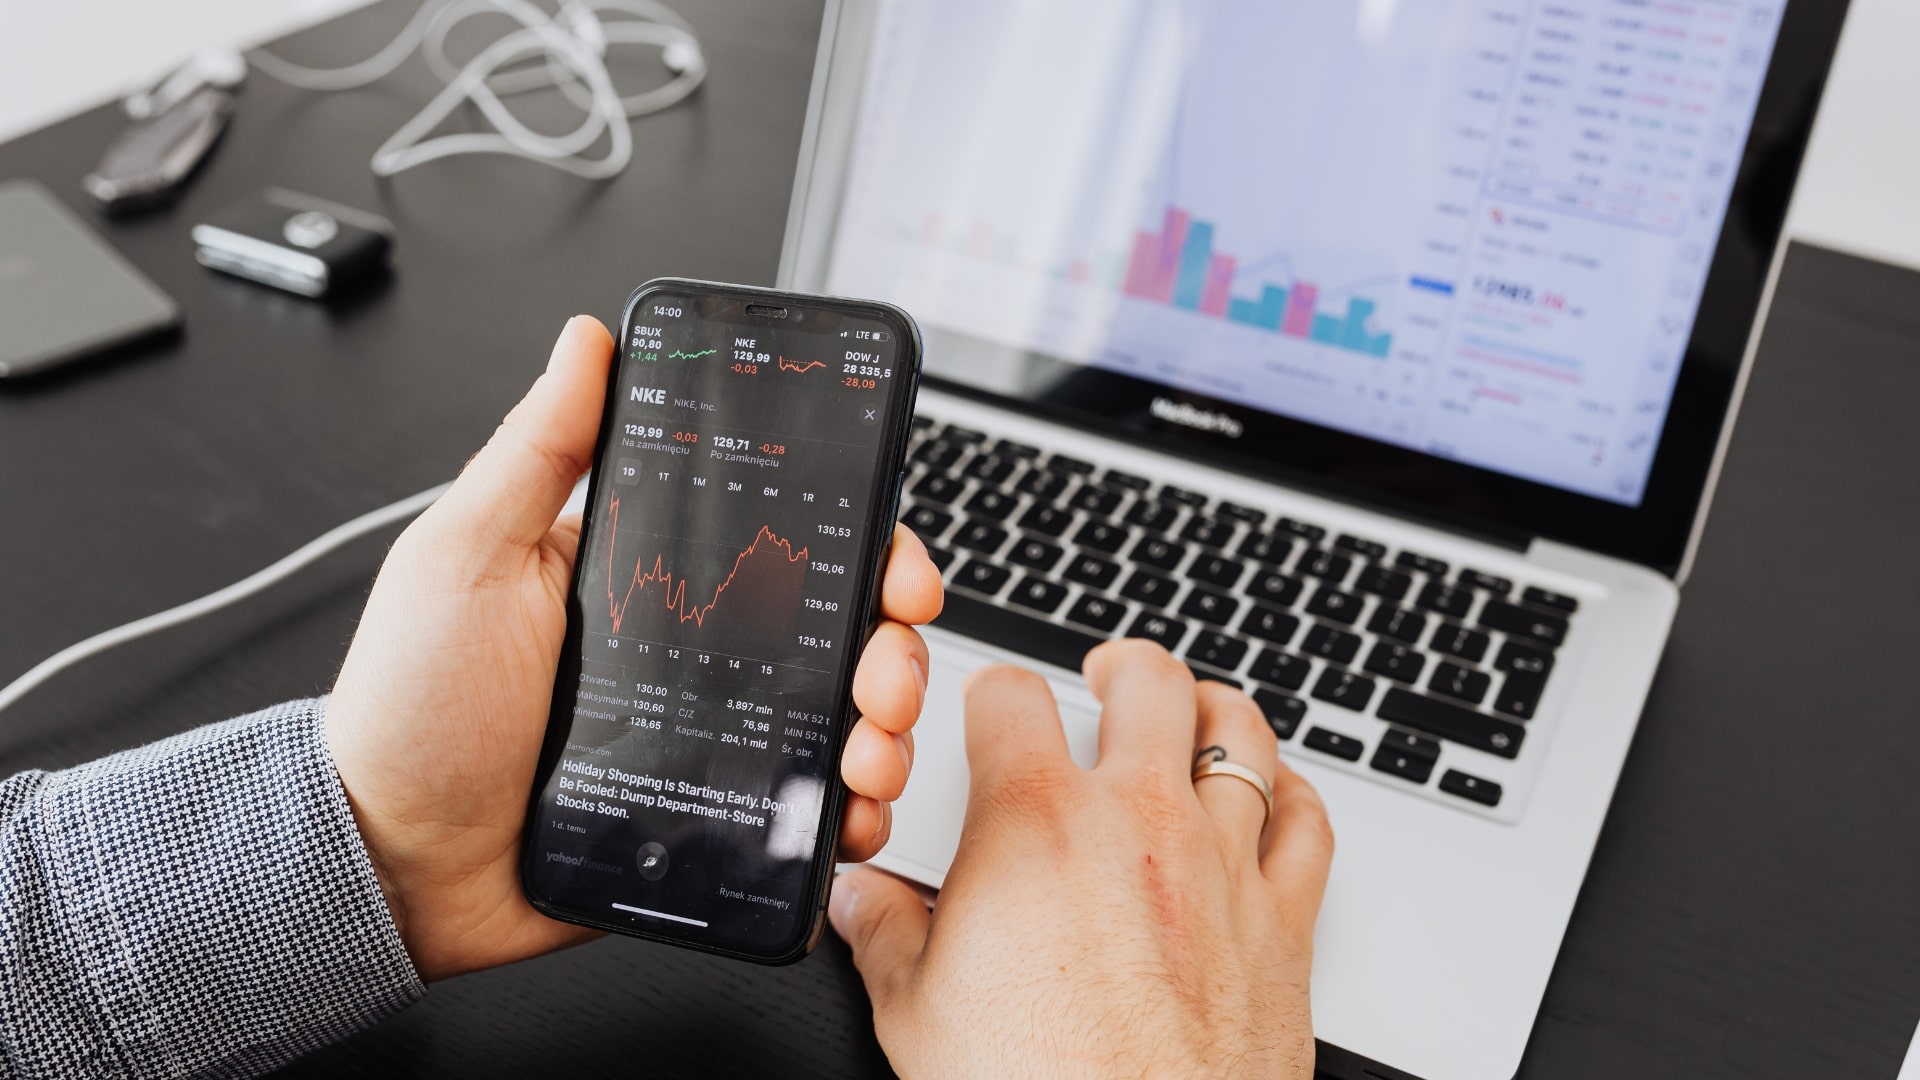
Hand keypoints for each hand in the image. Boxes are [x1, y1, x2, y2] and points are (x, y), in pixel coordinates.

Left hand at [326, 316, 942, 980]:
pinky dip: (853, 809)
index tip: (889, 555)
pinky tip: (851, 806)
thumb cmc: (413, 708)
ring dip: (887, 725)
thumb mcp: (467, 555)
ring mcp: (711, 737)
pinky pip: (809, 811)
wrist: (392, 864)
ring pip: (841, 718)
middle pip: (837, 628)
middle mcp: (696, 653)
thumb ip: (537, 449)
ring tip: (867, 745)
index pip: (781, 536)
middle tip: (883, 665)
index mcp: (651, 577)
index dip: (855, 537)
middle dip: (891, 641)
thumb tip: (587, 341)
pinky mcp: (716, 817)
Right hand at [828, 640, 1332, 1077]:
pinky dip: (1295, 793)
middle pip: (1148, 682)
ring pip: (1239, 735)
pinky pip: (1308, 824)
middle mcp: (1137, 820)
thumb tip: (861, 901)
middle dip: (1123, 666)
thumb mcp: (916, 1011)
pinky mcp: (1283, 920)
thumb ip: (885, 933)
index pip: (1010, 696)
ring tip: (1194, 708)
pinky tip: (1279, 794)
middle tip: (1108, 673)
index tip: (993, 706)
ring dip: (1213, 708)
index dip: (993, 690)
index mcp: (1035, 822)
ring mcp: (1220, 864)